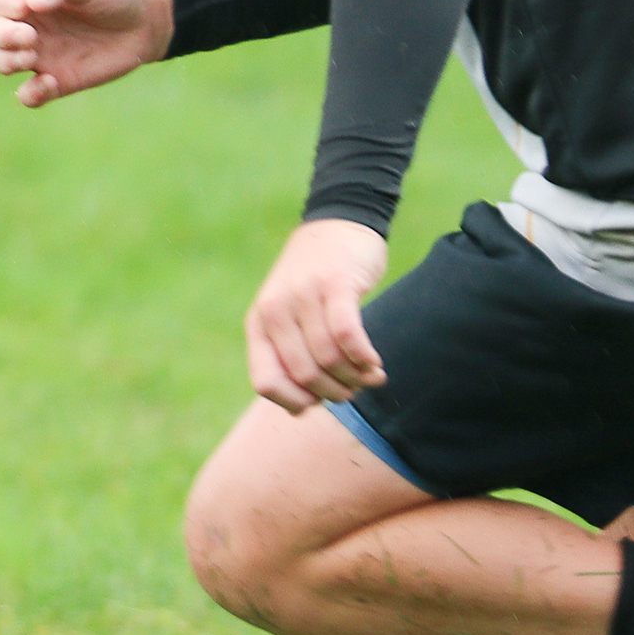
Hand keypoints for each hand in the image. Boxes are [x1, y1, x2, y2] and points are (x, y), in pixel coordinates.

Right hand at [0, 0, 173, 107]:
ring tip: (34, 58)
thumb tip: (32, 4)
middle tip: (30, 37)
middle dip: (3, 36)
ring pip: (1, 62)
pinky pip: (28, 94)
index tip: (28, 6)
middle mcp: (25, 24)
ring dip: (10, 62)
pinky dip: (30, 94)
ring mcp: (37, 53)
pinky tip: (50, 83)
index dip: (2, 5)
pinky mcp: (55, 80)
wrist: (145, 21)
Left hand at [245, 219, 392, 413]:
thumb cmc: (315, 283)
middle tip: (355, 389)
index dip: (296, 402)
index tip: (320, 401)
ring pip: (328, 360)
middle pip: (305, 376)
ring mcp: (303, 297)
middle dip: (336, 393)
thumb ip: (290, 356)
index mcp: (258, 325)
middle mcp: (274, 312)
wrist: (337, 224)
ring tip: (370, 376)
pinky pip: (347, 335)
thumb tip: (299, 410)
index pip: (266, 383)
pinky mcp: (334, 285)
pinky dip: (364, 358)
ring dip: (355, 378)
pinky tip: (375, 363)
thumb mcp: (289, 317)